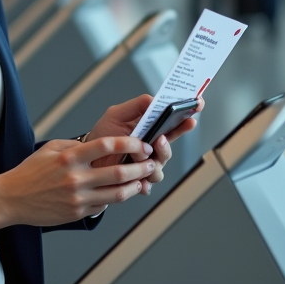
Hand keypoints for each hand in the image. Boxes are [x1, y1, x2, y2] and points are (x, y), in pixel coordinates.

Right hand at [0, 136, 154, 233]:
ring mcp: (78, 198)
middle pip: (119, 172)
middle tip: (152, 162)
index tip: (142, 143)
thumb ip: (75, 145)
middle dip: (141, 167)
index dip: (130, 143)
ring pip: (117, 193)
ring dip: (135, 186)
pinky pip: (104, 206)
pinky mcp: (77, 213)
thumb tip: (98, 145)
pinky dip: (115, 199)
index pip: (107, 145)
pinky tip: (121, 192)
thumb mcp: (50, 149)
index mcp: (70, 157)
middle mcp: (76, 178)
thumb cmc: (30, 172)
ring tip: (143, 180)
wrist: (11, 199)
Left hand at [86, 94, 201, 192]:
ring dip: (153, 164)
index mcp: (151, 129)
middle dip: (168, 145)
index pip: (174, 122)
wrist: (87, 159)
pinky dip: (145, 182)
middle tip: (160, 140)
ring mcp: (146, 165)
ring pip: (160, 167)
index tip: (197, 105)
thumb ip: (137, 105)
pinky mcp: (138, 180)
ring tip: (140, 159)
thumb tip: (156, 100)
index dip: (187, 114)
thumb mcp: (117, 114)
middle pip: (170, 147)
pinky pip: (148, 183)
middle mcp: (152, 147)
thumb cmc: (102, 136)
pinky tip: (139, 180)